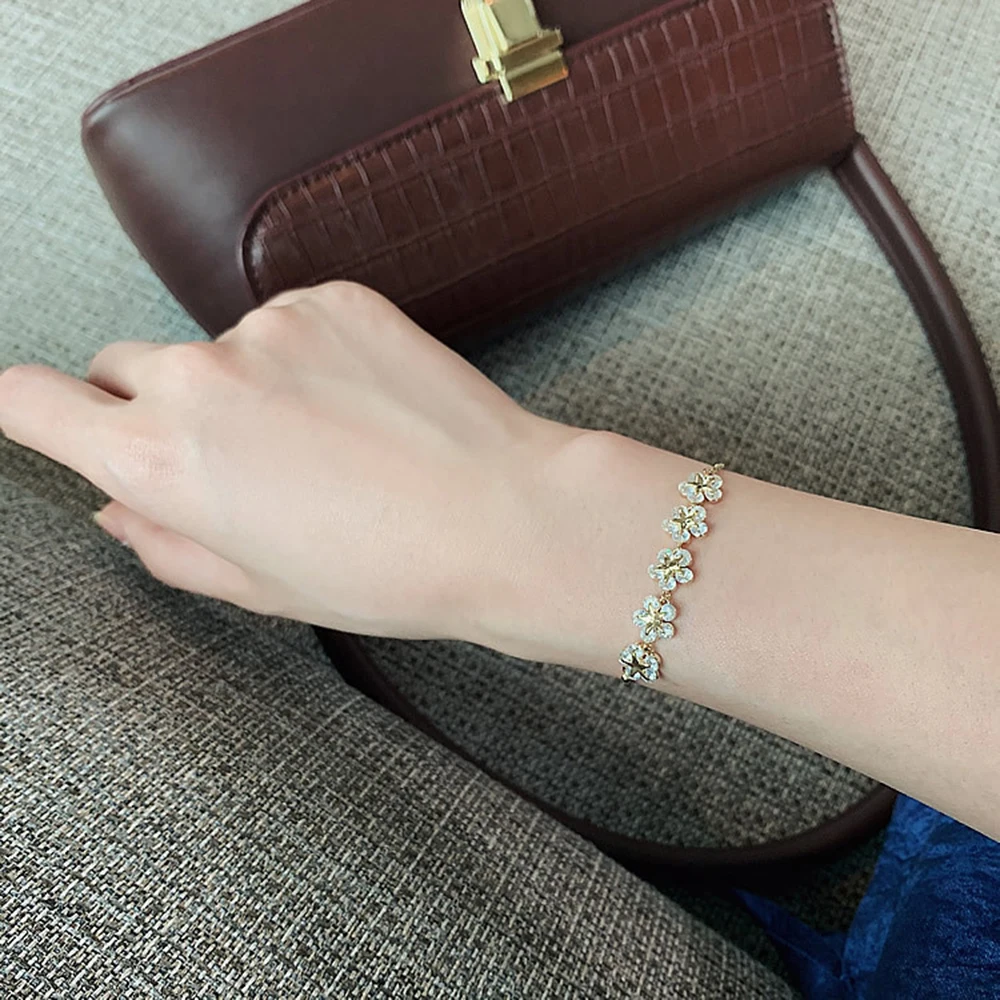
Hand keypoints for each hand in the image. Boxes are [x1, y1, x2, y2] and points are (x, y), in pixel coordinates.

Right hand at [0, 281, 581, 639]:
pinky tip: (363, 405)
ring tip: (324, 439)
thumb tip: (115, 502)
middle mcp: (196, 380)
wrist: (503, 517)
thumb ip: (163, 542)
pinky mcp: (330, 298)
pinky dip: (306, 356)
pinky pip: (287, 323)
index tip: (49, 417)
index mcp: (159, 462)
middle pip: (118, 367)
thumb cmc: (384, 572)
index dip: (30, 410)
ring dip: (242, 384)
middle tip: (226, 455)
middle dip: (147, 406)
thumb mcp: (256, 587)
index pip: (29, 401)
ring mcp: (265, 328)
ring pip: (214, 348)